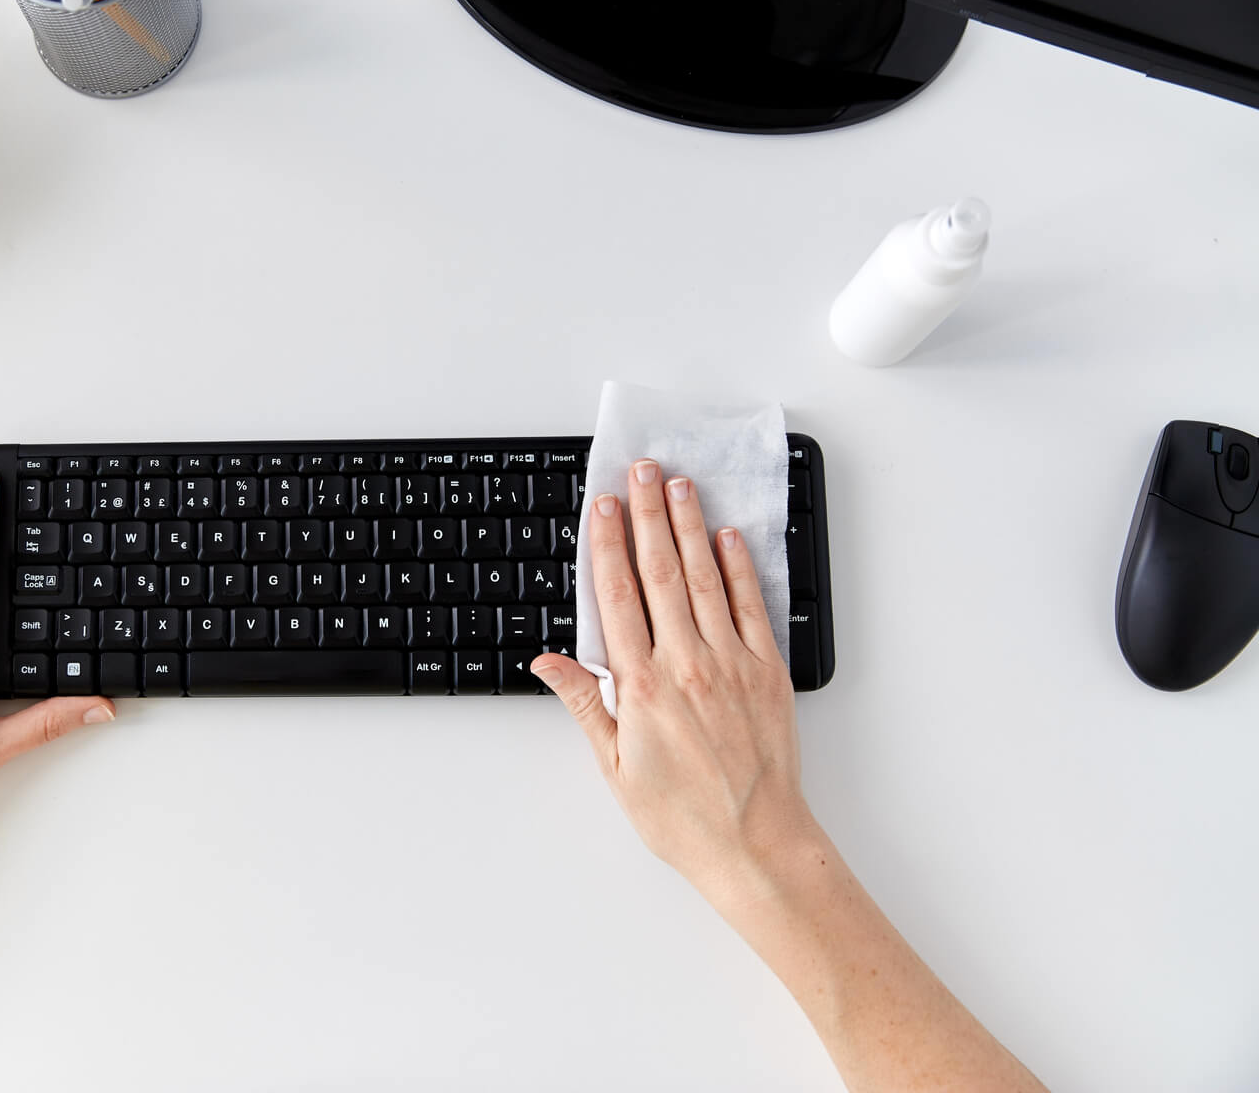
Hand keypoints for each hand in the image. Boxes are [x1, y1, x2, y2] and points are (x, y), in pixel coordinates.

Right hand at [532, 461, 814, 903]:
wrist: (755, 845)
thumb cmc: (682, 816)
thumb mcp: (613, 768)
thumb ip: (583, 704)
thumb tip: (548, 663)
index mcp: (641, 687)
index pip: (618, 597)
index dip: (607, 544)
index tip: (603, 505)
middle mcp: (686, 665)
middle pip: (661, 573)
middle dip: (648, 515)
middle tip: (642, 471)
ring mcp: (731, 664)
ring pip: (706, 579)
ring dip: (690, 527)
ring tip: (681, 486)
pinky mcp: (768, 673)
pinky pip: (752, 608)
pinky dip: (740, 569)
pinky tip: (729, 538)